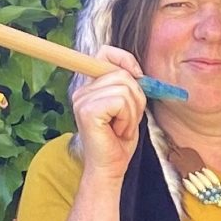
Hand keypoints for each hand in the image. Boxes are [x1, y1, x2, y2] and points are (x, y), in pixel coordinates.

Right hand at [71, 47, 149, 182]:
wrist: (110, 168)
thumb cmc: (119, 141)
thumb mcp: (129, 107)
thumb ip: (129, 86)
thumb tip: (138, 73)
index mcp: (90, 87)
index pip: (105, 52)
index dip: (126, 59)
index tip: (138, 77)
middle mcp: (82, 90)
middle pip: (122, 73)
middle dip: (136, 98)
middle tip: (127, 120)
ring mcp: (82, 100)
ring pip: (125, 88)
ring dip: (132, 112)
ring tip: (121, 128)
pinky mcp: (87, 111)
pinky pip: (120, 101)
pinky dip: (127, 119)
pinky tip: (118, 132)